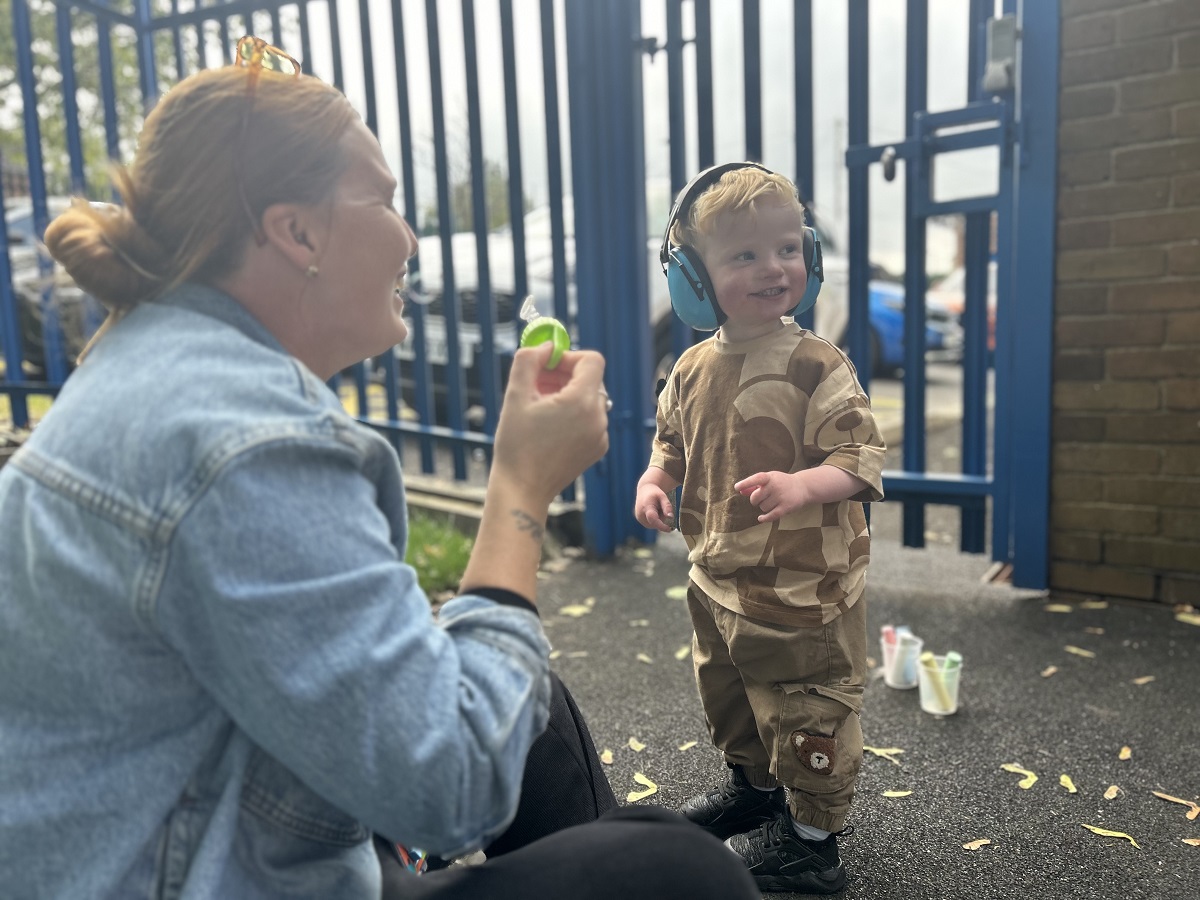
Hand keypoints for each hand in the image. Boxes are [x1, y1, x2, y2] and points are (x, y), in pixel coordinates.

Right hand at [490, 343, 609, 508]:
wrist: (522, 490)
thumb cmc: (516, 445)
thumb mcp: (515, 396)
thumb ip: (528, 361)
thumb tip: (545, 346)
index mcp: (582, 402)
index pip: (591, 360)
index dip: (568, 356)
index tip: (546, 365)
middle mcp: (598, 418)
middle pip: (590, 380)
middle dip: (564, 376)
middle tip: (536, 384)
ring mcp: (600, 436)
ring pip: (589, 400)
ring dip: (567, 395)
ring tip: (539, 407)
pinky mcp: (597, 449)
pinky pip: (590, 420)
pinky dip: (573, 415)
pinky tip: (548, 426)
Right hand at [634, 481, 674, 532]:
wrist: (644, 490)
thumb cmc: (654, 493)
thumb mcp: (663, 496)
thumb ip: (667, 506)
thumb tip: (671, 517)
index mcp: (646, 507)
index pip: (653, 519)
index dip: (661, 526)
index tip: (669, 529)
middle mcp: (640, 515)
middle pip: (656, 523)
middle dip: (661, 518)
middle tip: (660, 507)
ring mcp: (639, 518)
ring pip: (654, 525)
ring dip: (658, 519)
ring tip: (655, 508)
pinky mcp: (640, 520)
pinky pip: (651, 524)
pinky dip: (654, 519)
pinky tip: (652, 511)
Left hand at [734, 471, 810, 523]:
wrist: (803, 487)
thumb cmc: (781, 483)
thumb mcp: (769, 479)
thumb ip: (755, 485)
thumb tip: (741, 491)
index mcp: (770, 477)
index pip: (756, 478)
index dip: (746, 483)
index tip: (737, 487)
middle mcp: (775, 486)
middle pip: (755, 498)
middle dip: (755, 500)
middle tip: (760, 499)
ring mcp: (781, 497)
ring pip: (762, 507)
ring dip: (764, 507)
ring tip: (772, 502)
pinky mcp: (786, 507)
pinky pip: (770, 516)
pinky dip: (764, 518)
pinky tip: (761, 518)